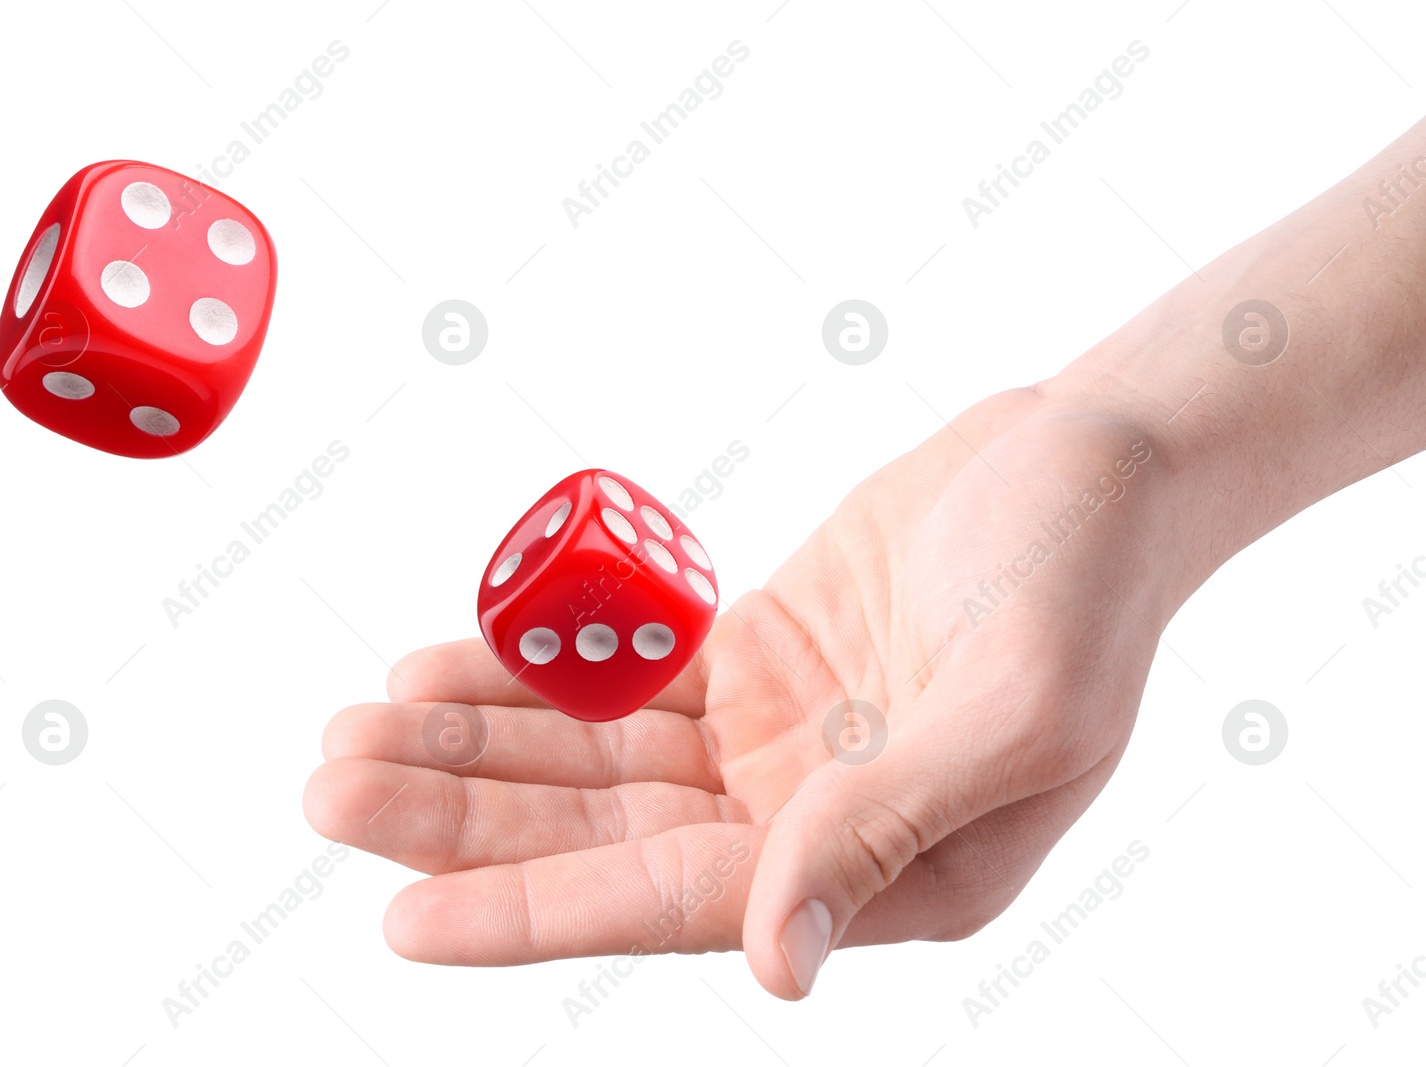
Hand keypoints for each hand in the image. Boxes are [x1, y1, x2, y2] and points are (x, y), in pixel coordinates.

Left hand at [304, 386, 1186, 998]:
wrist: (1097, 458)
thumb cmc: (1087, 577)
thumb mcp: (1012, 710)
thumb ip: (882, 832)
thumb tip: (779, 967)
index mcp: (887, 870)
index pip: (677, 903)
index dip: (535, 913)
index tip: (401, 918)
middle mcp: (814, 820)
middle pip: (604, 831)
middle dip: (464, 816)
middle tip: (329, 789)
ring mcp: (777, 737)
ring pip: (596, 756)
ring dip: (476, 744)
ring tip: (352, 732)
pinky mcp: (754, 656)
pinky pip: (621, 674)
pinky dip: (535, 670)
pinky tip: (442, 663)